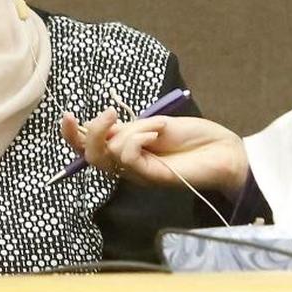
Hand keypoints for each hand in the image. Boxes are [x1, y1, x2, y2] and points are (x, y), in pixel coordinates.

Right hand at [60, 109, 249, 196]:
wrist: (224, 151)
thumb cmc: (194, 137)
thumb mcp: (155, 123)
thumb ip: (128, 128)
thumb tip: (102, 126)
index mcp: (125, 149)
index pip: (88, 146)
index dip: (72, 134)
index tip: (67, 115)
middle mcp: (127, 164)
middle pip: (90, 155)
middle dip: (91, 132)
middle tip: (108, 115)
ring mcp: (138, 173)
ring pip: (106, 156)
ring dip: (125, 131)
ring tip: (154, 126)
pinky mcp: (150, 177)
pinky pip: (127, 156)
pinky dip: (139, 137)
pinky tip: (158, 132)